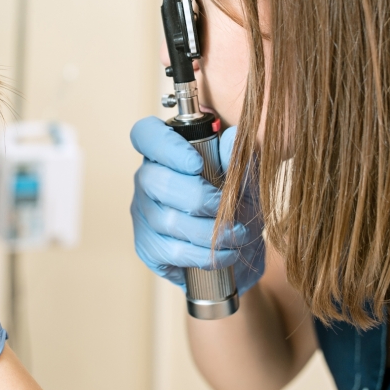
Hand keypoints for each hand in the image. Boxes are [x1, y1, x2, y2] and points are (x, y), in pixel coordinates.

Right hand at [129, 116, 264, 292]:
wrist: (241, 251)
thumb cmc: (238, 204)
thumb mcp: (246, 181)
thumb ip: (239, 159)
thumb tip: (234, 136)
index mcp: (167, 151)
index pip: (145, 134)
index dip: (165, 147)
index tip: (196, 164)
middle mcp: (148, 178)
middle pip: (154, 180)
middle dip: (196, 197)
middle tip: (225, 208)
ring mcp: (143, 213)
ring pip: (165, 219)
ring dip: (208, 231)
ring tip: (235, 234)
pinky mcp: (147, 246)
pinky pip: (171, 251)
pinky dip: (204, 255)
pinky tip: (224, 253)